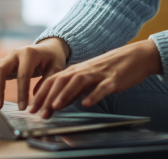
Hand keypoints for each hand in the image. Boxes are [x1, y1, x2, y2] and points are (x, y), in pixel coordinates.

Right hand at [0, 37, 69, 110]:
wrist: (49, 48)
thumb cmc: (53, 59)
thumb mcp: (57, 67)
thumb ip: (47, 82)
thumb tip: (36, 101)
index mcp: (30, 53)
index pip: (23, 74)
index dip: (22, 92)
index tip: (23, 108)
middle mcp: (15, 53)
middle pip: (1, 69)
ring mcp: (7, 57)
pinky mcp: (3, 63)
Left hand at [27, 39, 162, 118]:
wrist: (136, 56)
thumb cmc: (112, 69)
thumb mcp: (90, 78)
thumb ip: (75, 90)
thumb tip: (58, 102)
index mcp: (78, 70)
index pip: (54, 80)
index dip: (41, 93)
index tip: (32, 107)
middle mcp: (85, 70)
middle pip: (62, 80)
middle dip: (48, 96)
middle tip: (38, 111)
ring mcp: (99, 74)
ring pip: (79, 82)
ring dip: (66, 94)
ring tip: (56, 106)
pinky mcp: (114, 79)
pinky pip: (102, 87)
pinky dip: (93, 95)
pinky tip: (87, 103)